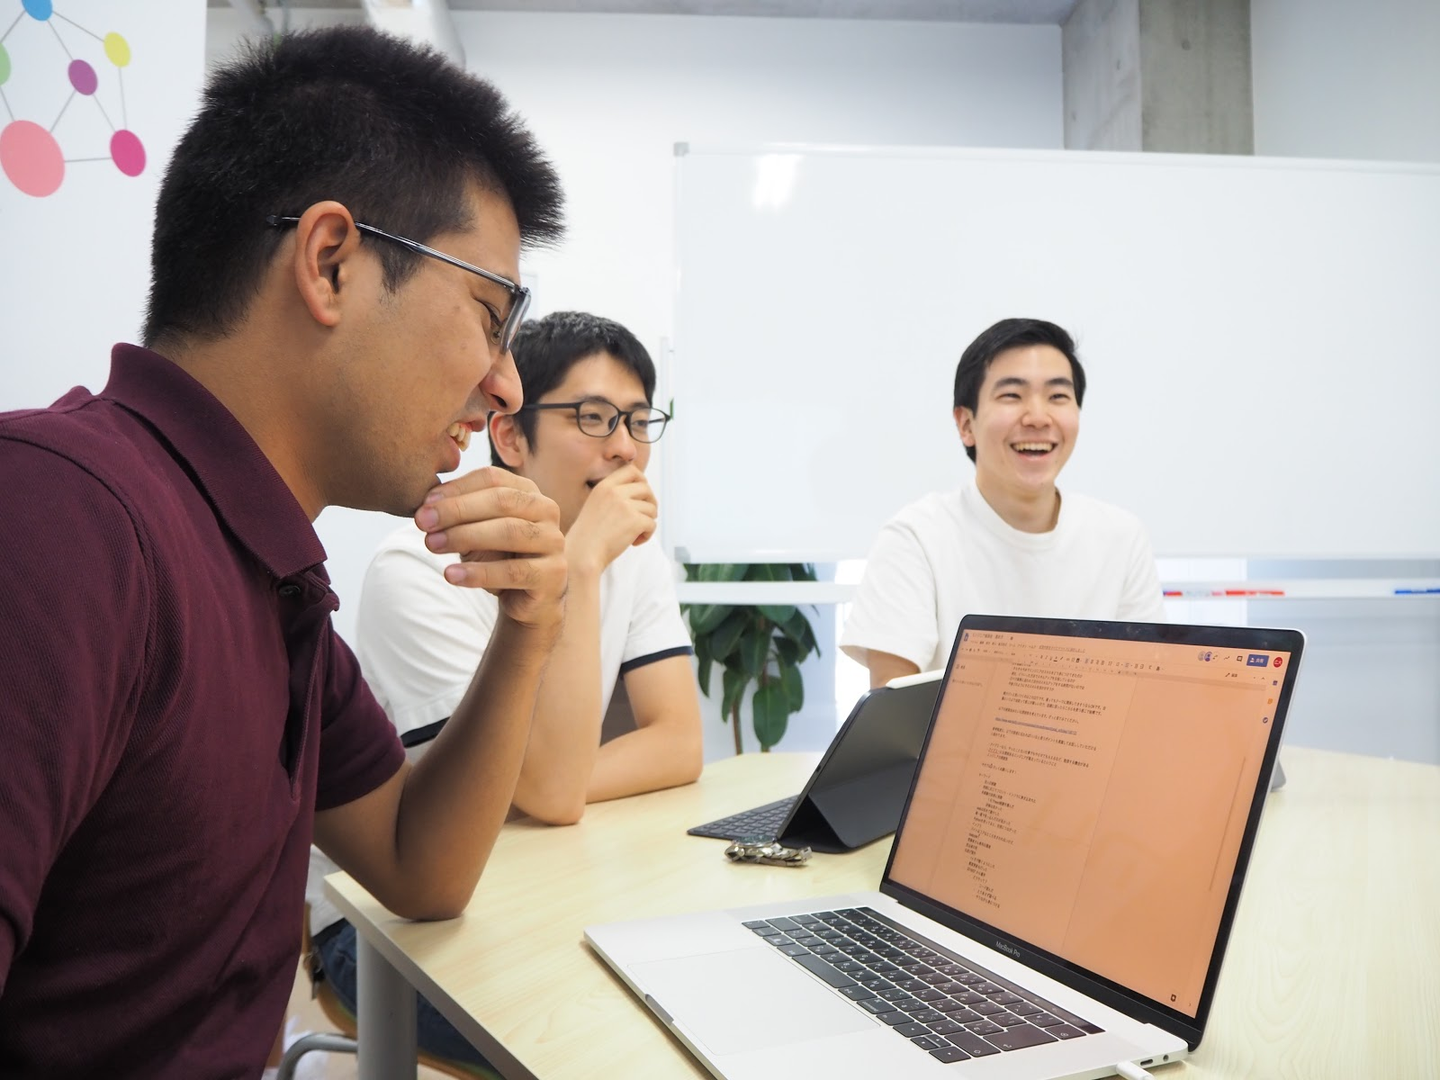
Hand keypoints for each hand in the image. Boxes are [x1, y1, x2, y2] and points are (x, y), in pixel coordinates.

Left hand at [415, 467, 566, 635]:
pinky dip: (479, 572)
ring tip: (431, 545)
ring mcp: (554, 542)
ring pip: (509, 532)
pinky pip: (513, 571)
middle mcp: (547, 510)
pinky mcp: (553, 574)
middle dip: (457, 509)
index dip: (457, 488)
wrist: (526, 600)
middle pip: (502, 500)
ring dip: (465, 536)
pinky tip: (451, 575)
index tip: (424, 503)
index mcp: (528, 491)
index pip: (492, 478)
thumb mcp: (476, 530)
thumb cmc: (498, 557)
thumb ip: (459, 514)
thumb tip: (425, 506)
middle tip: (422, 522)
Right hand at [566, 464, 657, 575]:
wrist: (582, 554)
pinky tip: (634, 542)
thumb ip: (614, 497)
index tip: (642, 495)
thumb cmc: (589, 536)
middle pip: (646, 488)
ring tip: (635, 534)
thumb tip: (644, 491)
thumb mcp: (596, 506)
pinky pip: (652, 524)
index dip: (642, 480)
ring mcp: (625, 506)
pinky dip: (647, 535)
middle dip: (650, 502)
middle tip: (644, 517)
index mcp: (604, 486)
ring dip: (648, 522)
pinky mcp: (634, 521)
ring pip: (652, 508)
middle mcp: (615, 492)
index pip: (631, 470)